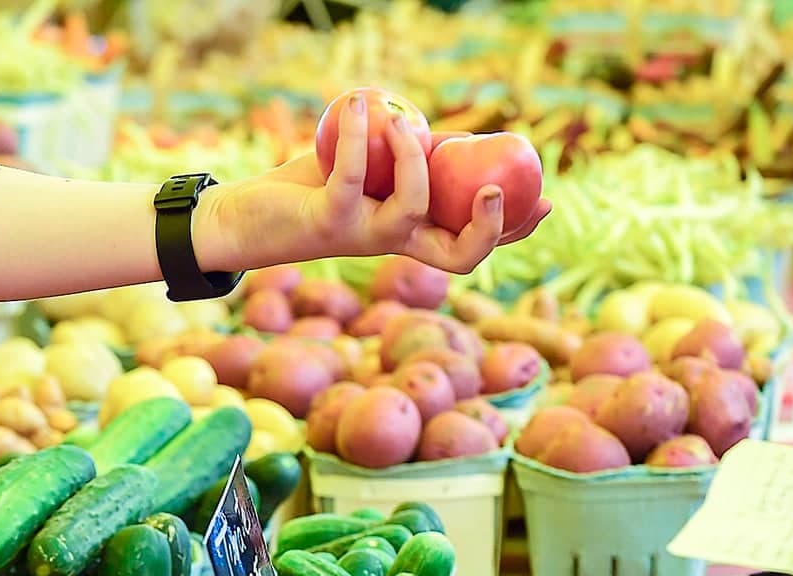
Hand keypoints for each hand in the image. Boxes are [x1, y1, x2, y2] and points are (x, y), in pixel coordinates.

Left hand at [195, 93, 551, 274]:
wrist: (247, 218)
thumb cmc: (310, 190)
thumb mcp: (369, 171)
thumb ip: (404, 160)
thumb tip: (440, 133)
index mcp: (412, 236)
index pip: (474, 247)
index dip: (514, 232)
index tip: (545, 201)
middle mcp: (394, 243)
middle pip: (460, 257)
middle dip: (490, 228)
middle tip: (496, 188)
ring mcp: (362, 235)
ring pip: (413, 207)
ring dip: (416, 158)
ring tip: (402, 120)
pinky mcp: (328, 220)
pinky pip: (354, 172)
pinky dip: (358, 132)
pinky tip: (358, 101)